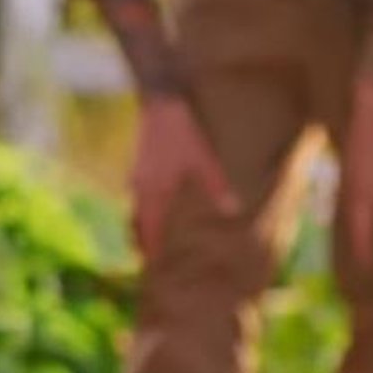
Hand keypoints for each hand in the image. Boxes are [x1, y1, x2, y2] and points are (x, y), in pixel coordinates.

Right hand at [129, 94, 239, 259]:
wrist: (160, 100)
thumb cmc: (182, 132)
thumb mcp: (204, 159)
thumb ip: (217, 187)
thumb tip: (234, 212)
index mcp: (155, 194)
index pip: (149, 235)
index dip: (152, 254)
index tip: (156, 272)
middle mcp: (142, 190)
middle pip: (139, 228)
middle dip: (145, 245)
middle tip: (154, 263)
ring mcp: (138, 177)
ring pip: (138, 211)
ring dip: (145, 227)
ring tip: (156, 240)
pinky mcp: (141, 166)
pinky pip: (141, 195)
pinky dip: (147, 207)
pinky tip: (160, 206)